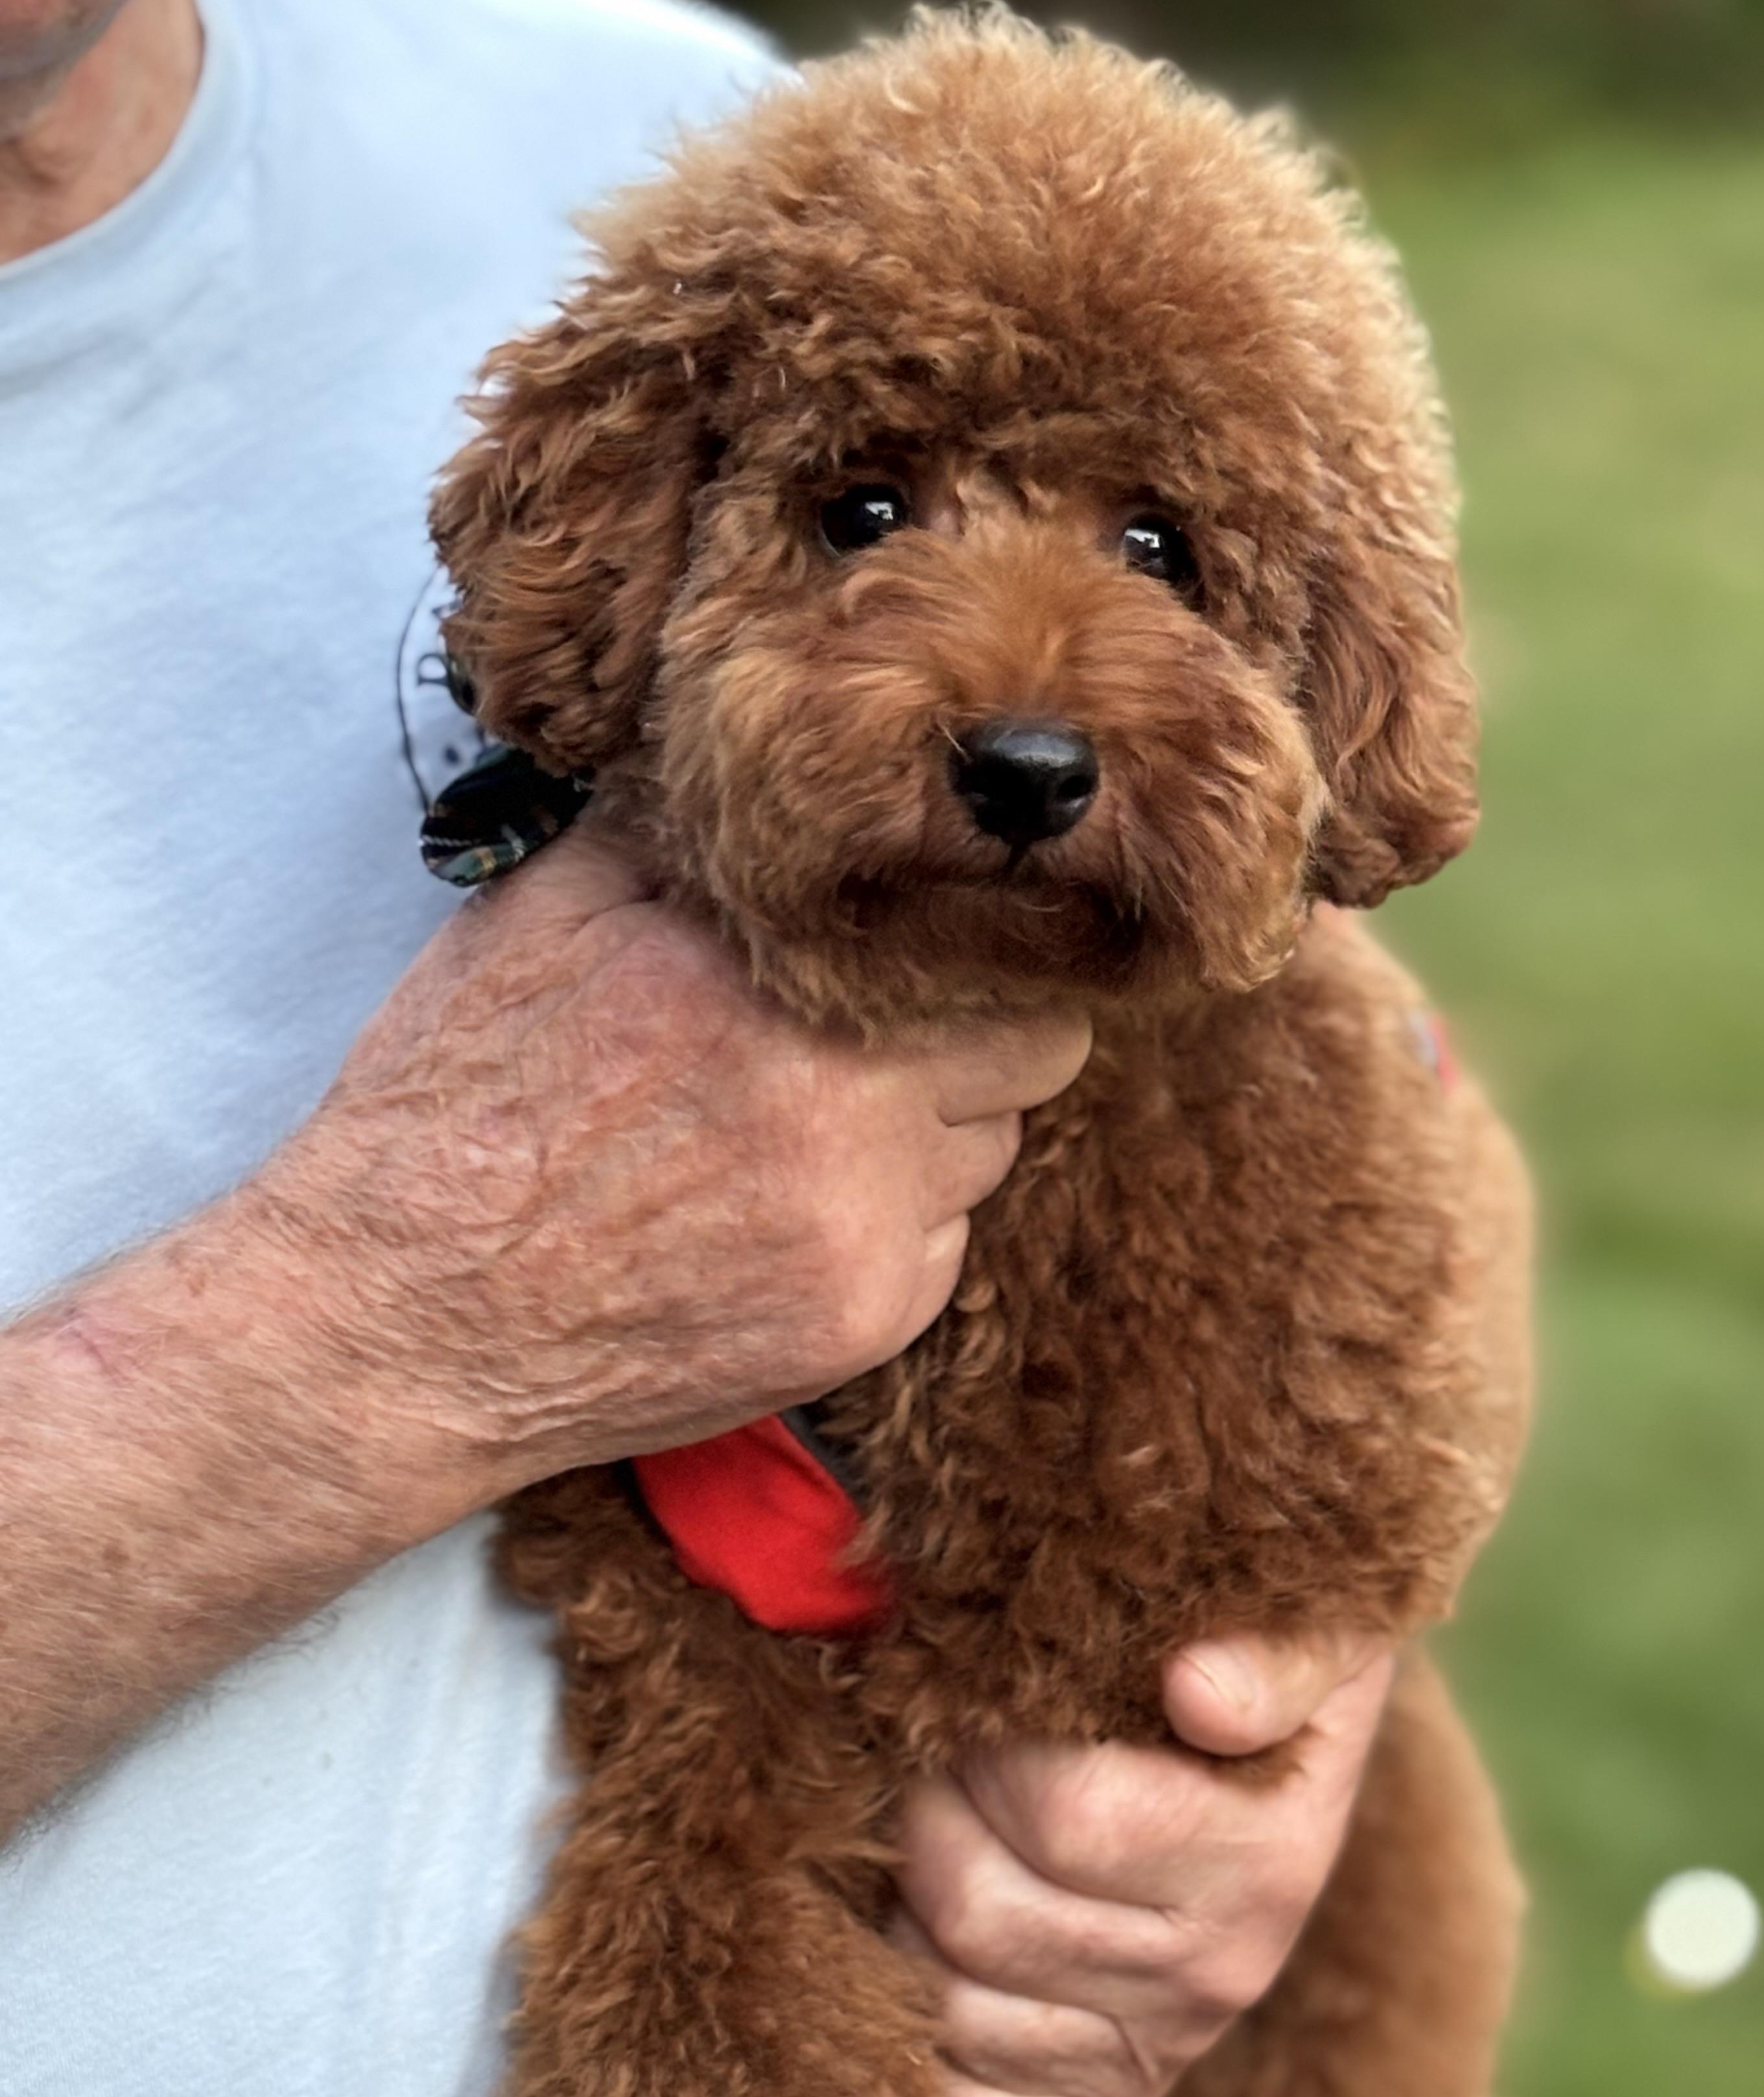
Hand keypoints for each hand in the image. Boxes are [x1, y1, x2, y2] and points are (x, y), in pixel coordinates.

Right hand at [244, 827, 1090, 1506]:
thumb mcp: (539, 915)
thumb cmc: (455, 1107)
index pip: (982, 936)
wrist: (397, 1321)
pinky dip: (888, 1228)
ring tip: (811, 1131)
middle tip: (899, 1035)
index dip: (968, 934)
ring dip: (933, 1132)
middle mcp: (841, 1100)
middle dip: (980, 1030)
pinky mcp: (859, 1323)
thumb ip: (677, 838)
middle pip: (1034, 1048)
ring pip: (990, 1149)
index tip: (938, 936)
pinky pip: (942, 1248)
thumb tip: (768, 773)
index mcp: (765, 976)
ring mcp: (862, 1224)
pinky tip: (781, 1219)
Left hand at [893, 1637, 1395, 2096]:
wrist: (1291, 1756)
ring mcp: (1155, 2051)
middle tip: (922, 1742)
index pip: (1063, 1815)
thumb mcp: (1314, 1633)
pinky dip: (914, 2019)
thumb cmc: (1276, 1663)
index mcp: (1262, 1866)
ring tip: (922, 1814)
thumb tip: (1197, 1691)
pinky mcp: (1097, 2093)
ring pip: (951, 2007)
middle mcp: (1213, 1980)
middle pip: (986, 1916)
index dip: (985, 1739)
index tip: (972, 1682)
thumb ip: (1269, 1659)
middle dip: (924, 1811)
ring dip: (902, 1901)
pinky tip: (918, 1921)